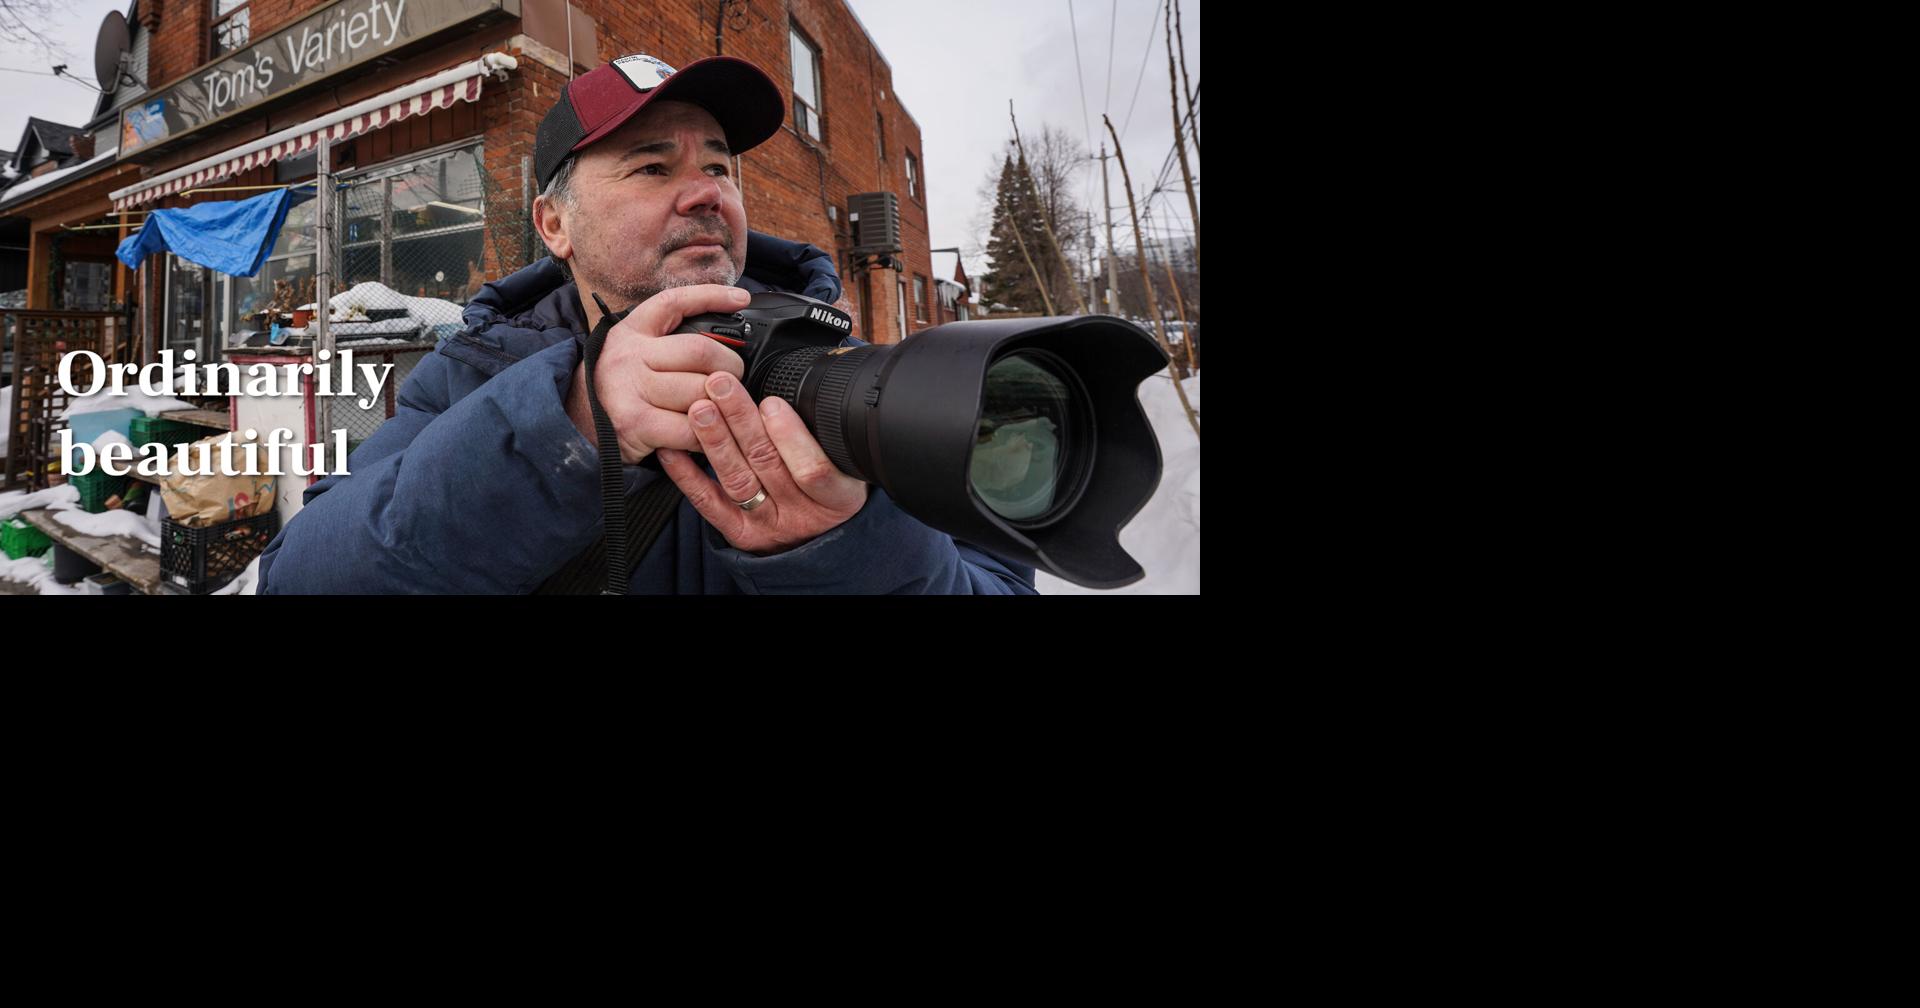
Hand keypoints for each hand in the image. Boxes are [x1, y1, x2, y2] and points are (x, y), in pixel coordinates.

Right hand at [565, 285, 749, 462]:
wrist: (576, 423)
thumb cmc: (619, 387)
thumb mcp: (635, 352)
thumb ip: (669, 341)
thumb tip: (726, 335)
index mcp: (632, 331)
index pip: (674, 302)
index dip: (710, 296)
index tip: (741, 299)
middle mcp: (630, 355)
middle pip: (700, 351)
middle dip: (730, 366)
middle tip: (734, 378)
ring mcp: (631, 389)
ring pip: (700, 390)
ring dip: (722, 404)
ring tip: (722, 409)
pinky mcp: (636, 424)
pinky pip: (690, 428)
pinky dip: (707, 434)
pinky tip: (706, 434)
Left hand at [656, 371, 869, 555]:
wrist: (820, 537)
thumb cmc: (834, 489)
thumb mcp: (851, 468)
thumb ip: (829, 437)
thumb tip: (800, 386)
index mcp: (838, 497)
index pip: (813, 470)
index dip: (791, 437)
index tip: (772, 403)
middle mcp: (802, 514)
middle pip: (768, 464)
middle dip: (741, 420)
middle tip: (720, 385)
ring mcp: (768, 524)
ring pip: (737, 480)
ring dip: (715, 440)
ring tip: (699, 408)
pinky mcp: (740, 533)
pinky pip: (710, 504)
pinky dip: (688, 475)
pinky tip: (673, 450)